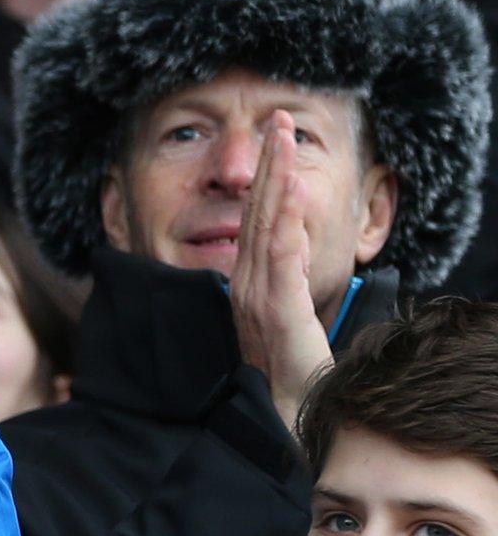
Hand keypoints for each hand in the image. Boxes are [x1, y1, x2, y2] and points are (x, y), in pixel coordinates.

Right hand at [231, 111, 334, 434]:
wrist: (288, 416)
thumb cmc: (289, 377)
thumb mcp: (282, 322)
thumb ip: (278, 287)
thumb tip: (282, 257)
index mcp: (247, 282)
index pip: (256, 219)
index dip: (264, 178)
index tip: (274, 141)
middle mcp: (246, 281)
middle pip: (256, 210)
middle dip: (268, 162)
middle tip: (278, 119)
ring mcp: (258, 293)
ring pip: (265, 222)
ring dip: (274, 176)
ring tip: (282, 138)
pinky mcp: (276, 307)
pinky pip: (279, 253)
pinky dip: (283, 217)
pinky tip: (289, 187)